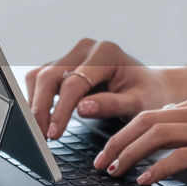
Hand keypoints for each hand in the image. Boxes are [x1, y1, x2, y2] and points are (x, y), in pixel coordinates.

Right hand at [24, 39, 171, 138]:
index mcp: (106, 53)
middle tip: (39, 137)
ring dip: (34, 104)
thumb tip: (82, 109)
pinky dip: (37, 100)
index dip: (60, 109)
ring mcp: (73, 55)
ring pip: (40, 76)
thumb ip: (111, 105)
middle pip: (49, 76)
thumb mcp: (138, 104)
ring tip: (38, 132)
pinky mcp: (63, 65)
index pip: (74, 82)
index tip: (53, 134)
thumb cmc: (148, 96)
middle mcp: (86, 48)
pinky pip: (41, 80)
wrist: (152, 87)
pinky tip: (40, 120)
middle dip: (40, 108)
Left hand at [91, 93, 186, 184]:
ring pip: (159, 135)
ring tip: (117, 171)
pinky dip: (159, 167)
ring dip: (131, 154)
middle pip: (148, 121)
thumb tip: (165, 130)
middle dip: (119, 141)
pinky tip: (146, 179)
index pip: (152, 113)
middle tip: (102, 162)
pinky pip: (181, 155)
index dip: (126, 133)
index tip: (109, 151)